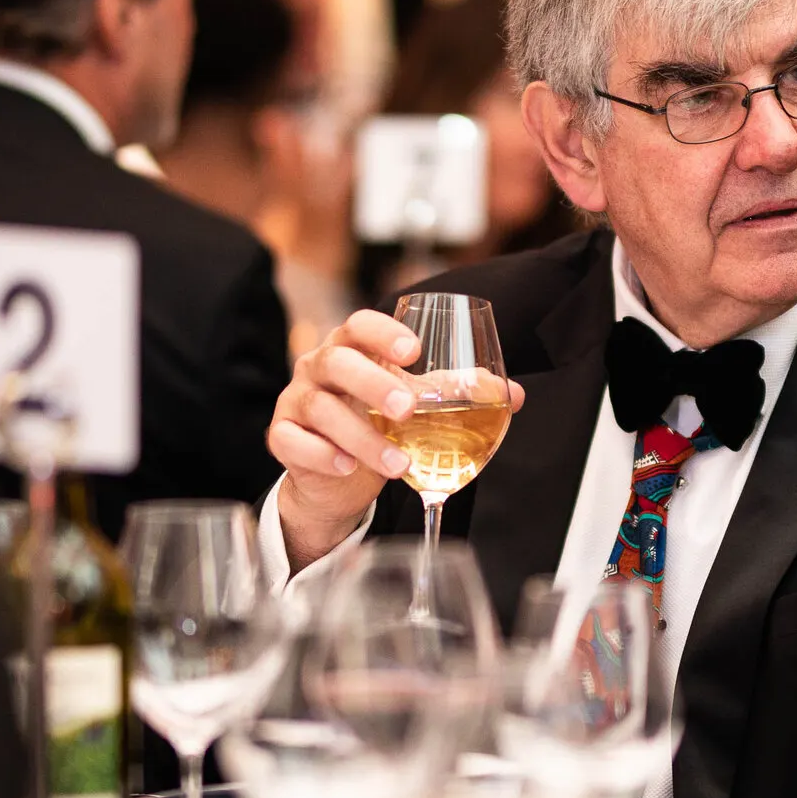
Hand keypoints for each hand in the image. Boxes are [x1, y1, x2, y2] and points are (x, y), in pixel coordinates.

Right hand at [267, 310, 525, 570]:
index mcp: (352, 348)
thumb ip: (458, 394)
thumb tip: (514, 395)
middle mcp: (319, 368)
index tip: (414, 350)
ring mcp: (297, 401)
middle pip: (337, 362)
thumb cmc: (377, 421)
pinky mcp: (282, 437)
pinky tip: (348, 468)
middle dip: (373, 383)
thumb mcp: (416, 404)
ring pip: (320, 409)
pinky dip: (322, 456)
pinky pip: (292, 442)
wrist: (336, 473)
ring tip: (398, 463)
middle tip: (408, 409)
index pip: (359, 324)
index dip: (383, 332)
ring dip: (361, 436)